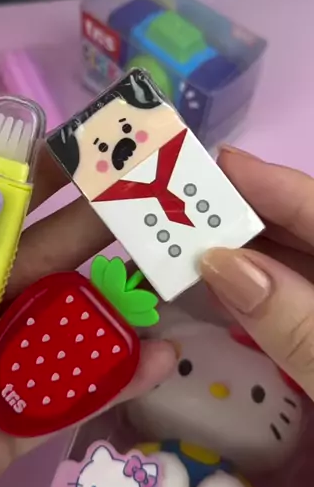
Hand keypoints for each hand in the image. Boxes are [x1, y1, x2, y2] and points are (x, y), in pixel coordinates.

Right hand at [201, 147, 313, 400]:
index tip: (216, 165)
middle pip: (312, 239)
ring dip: (251, 259)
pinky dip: (267, 299)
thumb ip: (296, 322)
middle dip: (251, 220)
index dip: (275, 186)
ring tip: (192, 245)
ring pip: (304, 273)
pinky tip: (228, 292)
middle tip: (185, 210)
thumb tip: (220, 263)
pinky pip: (303, 309)